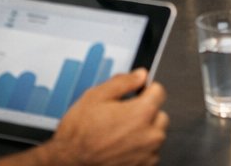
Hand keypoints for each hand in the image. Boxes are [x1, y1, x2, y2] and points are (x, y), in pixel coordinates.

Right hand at [43, 69, 167, 165]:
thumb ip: (123, 82)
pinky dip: (140, 147)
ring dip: (144, 130)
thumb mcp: (96, 96)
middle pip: (160, 114)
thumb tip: (140, 75)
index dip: (144, 88)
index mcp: (142, 113)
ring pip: (156, 134)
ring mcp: (148, 154)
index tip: (136, 92)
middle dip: (146, 110)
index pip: (159, 91)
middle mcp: (150, 135)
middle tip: (123, 114)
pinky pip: (150, 152)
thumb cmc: (79, 133)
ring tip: (119, 132)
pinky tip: (121, 145)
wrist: (70, 162)